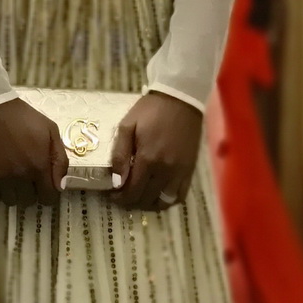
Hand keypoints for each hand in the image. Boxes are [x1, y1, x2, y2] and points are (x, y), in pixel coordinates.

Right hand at [0, 97, 65, 206]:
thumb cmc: (23, 118)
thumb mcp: (51, 131)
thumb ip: (59, 159)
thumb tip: (60, 186)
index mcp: (39, 166)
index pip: (48, 198)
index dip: (49, 195)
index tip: (45, 188)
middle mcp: (21, 176)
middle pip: (29, 202)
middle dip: (31, 193)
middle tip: (28, 181)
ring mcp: (1, 178)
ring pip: (11, 202)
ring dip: (14, 195)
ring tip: (12, 181)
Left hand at [111, 92, 202, 211]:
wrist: (180, 98)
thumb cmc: (150, 110)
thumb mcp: (127, 126)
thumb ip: (120, 155)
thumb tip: (117, 182)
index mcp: (148, 158)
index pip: (132, 190)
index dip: (119, 198)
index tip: (112, 195)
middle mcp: (166, 170)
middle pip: (146, 198)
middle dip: (130, 202)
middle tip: (122, 197)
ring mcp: (180, 171)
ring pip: (163, 201)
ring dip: (149, 204)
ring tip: (139, 197)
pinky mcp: (190, 169)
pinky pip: (180, 195)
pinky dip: (168, 200)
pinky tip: (158, 195)